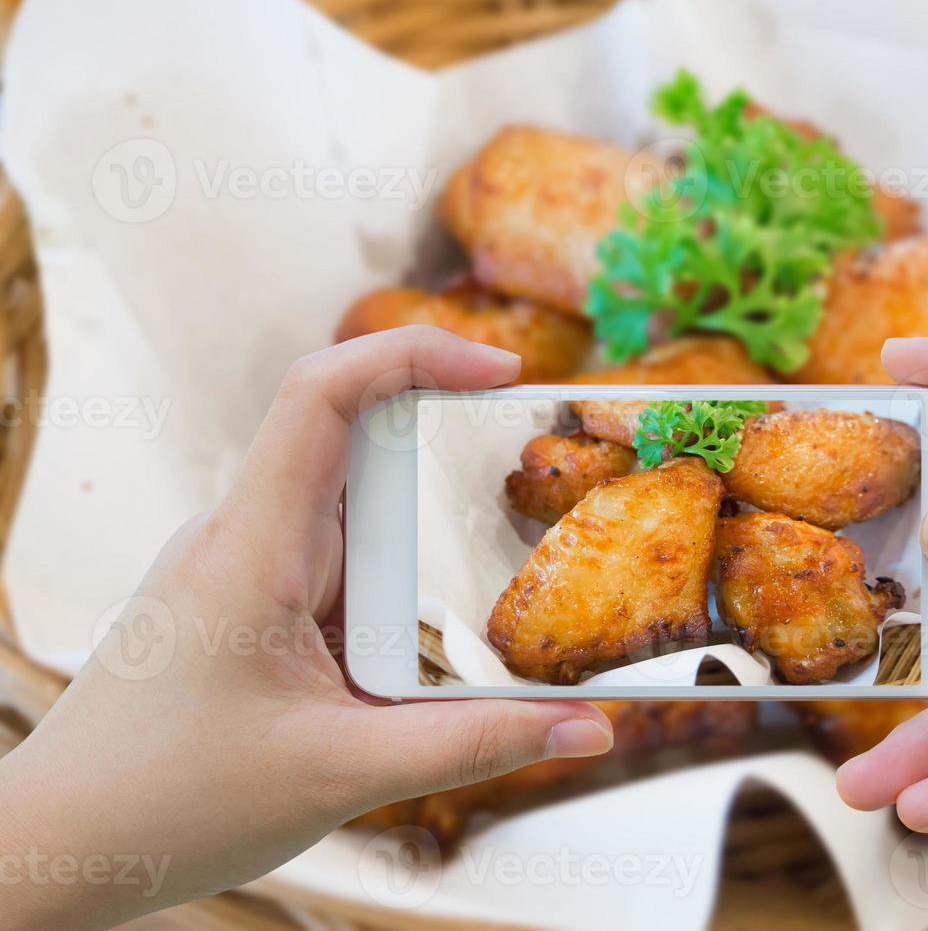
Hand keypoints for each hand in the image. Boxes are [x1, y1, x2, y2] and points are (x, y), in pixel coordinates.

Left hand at [0, 327, 612, 929]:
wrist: (63, 845)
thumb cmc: (169, 802)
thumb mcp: (343, 774)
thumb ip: (475, 746)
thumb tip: (590, 729)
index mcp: (252, 548)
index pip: (321, 397)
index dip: (410, 355)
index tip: (499, 369)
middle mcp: (242, 536)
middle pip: (351, 439)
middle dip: (443, 443)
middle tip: (529, 468)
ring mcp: (240, 565)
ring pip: (348, 506)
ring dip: (419, 525)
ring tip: (492, 567)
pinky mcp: (247, 600)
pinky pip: (334, 558)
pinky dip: (392, 575)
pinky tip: (427, 629)